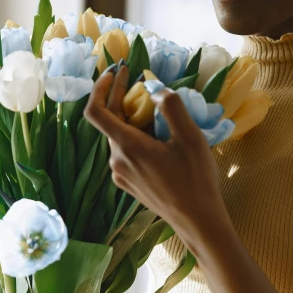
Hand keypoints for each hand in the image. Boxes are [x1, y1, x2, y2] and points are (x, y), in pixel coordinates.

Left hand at [83, 62, 225, 237]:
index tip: (115, 72)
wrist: (197, 220)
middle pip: (110, 121)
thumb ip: (170, 106)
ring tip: (156, 109)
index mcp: (127, 146)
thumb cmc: (195, 178)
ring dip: (132, 117)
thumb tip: (153, 89)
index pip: (95, 111)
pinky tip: (158, 136)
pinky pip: (126, 151)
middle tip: (138, 77)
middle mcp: (116, 160)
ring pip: (120, 136)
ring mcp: (120, 174)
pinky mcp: (128, 183)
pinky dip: (136, 135)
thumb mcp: (189, 136)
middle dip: (122, 96)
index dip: (100, 87)